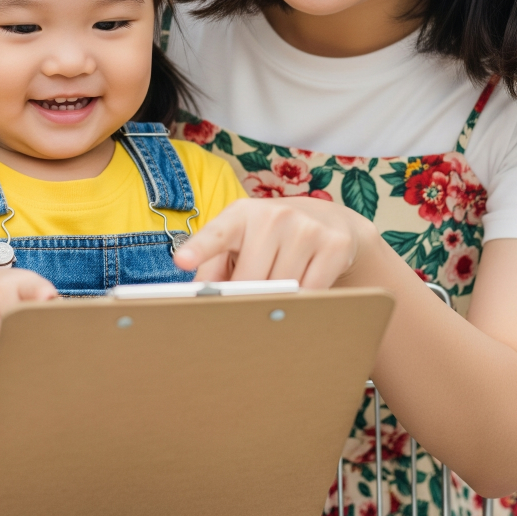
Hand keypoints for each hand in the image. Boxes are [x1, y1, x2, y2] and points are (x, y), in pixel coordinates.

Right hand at [0, 268, 57, 362]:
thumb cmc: (13, 294)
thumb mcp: (31, 290)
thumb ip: (46, 303)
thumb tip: (58, 316)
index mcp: (23, 282)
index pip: (33, 288)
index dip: (40, 294)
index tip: (46, 298)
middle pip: (16, 328)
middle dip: (24, 341)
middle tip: (30, 345)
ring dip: (4, 351)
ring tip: (8, 340)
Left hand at [173, 197, 376, 287]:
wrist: (328, 220)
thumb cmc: (270, 237)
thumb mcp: (239, 241)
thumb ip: (214, 267)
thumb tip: (200, 300)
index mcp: (240, 214)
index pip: (217, 234)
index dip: (200, 249)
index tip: (182, 261)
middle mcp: (273, 215)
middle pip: (250, 280)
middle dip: (247, 297)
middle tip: (249, 301)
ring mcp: (305, 228)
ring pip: (282, 289)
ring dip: (278, 300)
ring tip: (281, 284)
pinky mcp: (333, 245)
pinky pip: (311, 293)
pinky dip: (303, 301)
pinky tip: (303, 286)